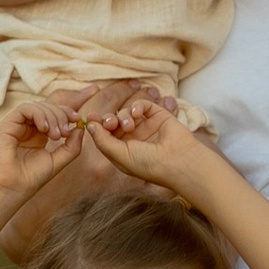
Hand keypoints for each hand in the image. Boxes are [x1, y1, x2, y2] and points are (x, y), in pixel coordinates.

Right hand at [0, 101, 78, 205]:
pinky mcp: (6, 124)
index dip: (66, 112)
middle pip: (47, 107)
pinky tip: (45, 129)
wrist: (10, 189)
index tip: (78, 120)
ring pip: (37, 106)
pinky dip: (38, 114)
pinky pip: (25, 108)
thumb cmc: (30, 179)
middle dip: (61, 115)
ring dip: (51, 116)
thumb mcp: (57, 161)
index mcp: (37, 135)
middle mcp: (26, 128)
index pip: (53, 114)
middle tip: (65, 132)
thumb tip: (80, 128)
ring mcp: (15, 125)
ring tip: (56, 135)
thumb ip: (71, 146)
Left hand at [84, 102, 219, 200]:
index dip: (96, 125)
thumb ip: (102, 141)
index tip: (89, 118)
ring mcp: (145, 126)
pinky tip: (137, 114)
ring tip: (130, 125)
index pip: (104, 134)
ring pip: (125, 112)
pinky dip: (137, 106)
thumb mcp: (120, 156)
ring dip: (124, 115)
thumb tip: (89, 124)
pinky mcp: (157, 115)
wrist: (178, 160)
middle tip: (111, 123)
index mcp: (122, 150)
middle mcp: (133, 138)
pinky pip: (142, 104)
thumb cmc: (148, 164)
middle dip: (109, 120)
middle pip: (113, 121)